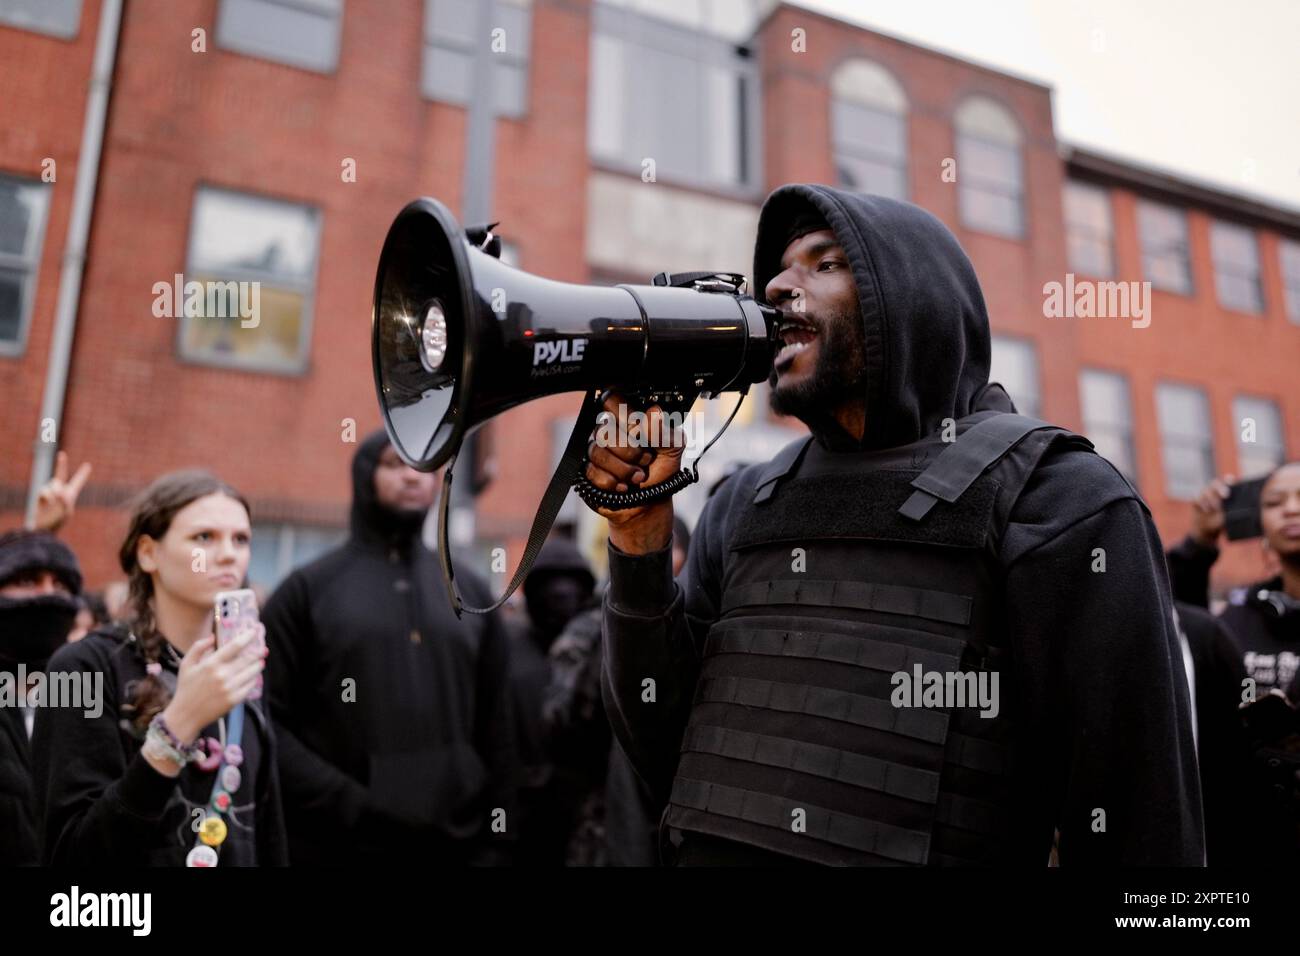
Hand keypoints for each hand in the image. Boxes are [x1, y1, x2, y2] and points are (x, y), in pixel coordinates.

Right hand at [29, 452, 90, 532]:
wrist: (43, 529)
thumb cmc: (57, 521)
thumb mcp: (65, 509)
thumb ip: (64, 498)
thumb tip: (59, 491)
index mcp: (71, 495)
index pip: (78, 481)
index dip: (82, 473)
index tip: (88, 465)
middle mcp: (61, 492)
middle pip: (61, 475)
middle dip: (61, 464)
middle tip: (62, 454)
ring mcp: (50, 493)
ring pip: (53, 483)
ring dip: (55, 491)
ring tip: (54, 503)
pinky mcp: (41, 496)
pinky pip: (44, 490)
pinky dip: (47, 496)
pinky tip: (48, 503)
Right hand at [160, 625, 267, 743]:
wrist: (186, 715)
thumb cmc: (186, 688)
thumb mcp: (186, 664)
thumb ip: (198, 647)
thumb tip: (213, 637)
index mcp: (211, 664)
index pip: (235, 646)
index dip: (248, 637)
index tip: (254, 631)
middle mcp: (222, 674)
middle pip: (248, 658)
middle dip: (258, 652)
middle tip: (262, 649)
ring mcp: (230, 687)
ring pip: (253, 671)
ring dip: (258, 665)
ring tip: (259, 662)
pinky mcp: (235, 699)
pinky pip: (250, 685)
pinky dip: (254, 679)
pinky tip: (253, 677)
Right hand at [583, 390, 684, 554]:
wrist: (650, 502)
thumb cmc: (660, 470)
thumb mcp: (673, 448)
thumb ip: (664, 430)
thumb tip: (653, 413)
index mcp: (627, 418)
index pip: (611, 400)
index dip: (625, 415)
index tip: (640, 432)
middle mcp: (608, 431)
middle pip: (604, 429)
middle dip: (629, 450)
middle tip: (645, 459)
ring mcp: (595, 451)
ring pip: (597, 451)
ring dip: (623, 469)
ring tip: (638, 476)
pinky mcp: (587, 471)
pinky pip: (592, 472)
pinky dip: (613, 482)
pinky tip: (624, 487)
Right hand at [1190, 475, 1233, 546]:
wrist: (1206, 530)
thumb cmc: (1220, 521)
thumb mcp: (1228, 517)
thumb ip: (1231, 510)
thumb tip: (1237, 506)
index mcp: (1225, 492)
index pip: (1228, 482)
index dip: (1229, 480)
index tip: (1231, 481)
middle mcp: (1214, 490)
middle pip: (1216, 483)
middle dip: (1221, 488)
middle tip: (1226, 496)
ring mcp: (1204, 494)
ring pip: (1206, 491)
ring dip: (1211, 500)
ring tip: (1214, 509)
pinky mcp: (1195, 499)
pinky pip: (1197, 498)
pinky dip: (1202, 504)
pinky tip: (1206, 511)